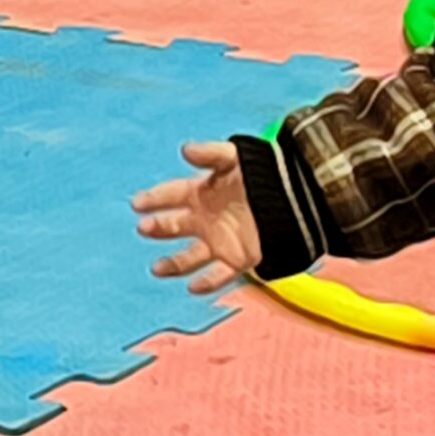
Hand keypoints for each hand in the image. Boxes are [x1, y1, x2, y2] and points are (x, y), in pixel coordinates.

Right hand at [133, 141, 264, 293]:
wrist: (296, 197)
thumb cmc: (263, 173)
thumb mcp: (235, 158)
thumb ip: (210, 153)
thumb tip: (185, 149)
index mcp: (202, 193)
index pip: (172, 196)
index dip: (155, 199)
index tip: (138, 203)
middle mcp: (207, 219)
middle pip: (175, 226)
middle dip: (159, 228)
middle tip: (145, 228)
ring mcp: (220, 241)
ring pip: (190, 257)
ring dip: (173, 264)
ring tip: (157, 268)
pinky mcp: (238, 258)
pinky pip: (220, 275)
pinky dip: (207, 282)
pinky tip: (194, 286)